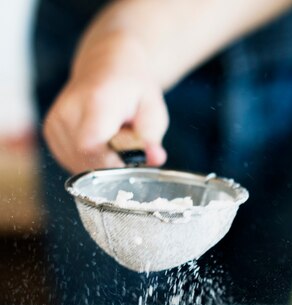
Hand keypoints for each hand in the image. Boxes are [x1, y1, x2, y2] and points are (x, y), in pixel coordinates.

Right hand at [43, 38, 168, 172]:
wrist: (106, 67)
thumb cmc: (132, 90)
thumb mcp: (153, 110)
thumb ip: (152, 137)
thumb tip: (155, 158)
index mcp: (95, 102)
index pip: (90, 147)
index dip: (111, 163)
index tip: (129, 161)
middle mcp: (67, 111)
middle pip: (86, 160)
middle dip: (111, 163)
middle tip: (125, 145)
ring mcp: (55, 123)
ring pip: (79, 164)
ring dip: (101, 162)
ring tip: (111, 140)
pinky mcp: (50, 133)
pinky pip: (73, 162)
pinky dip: (90, 160)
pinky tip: (100, 142)